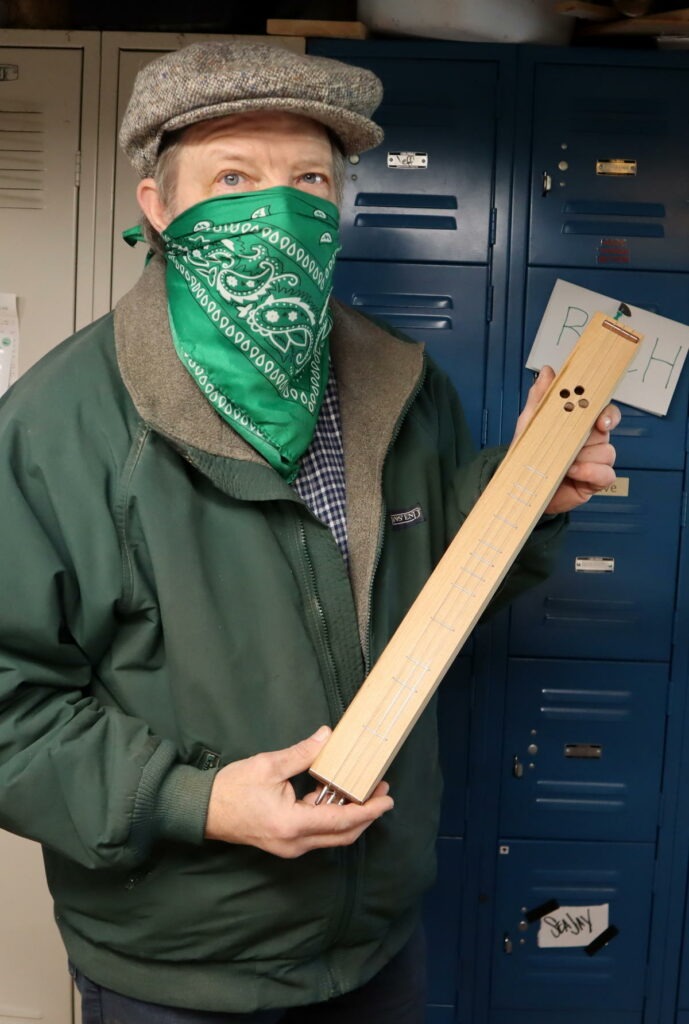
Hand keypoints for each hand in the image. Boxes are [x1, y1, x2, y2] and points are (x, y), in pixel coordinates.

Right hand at [204, 726, 393, 857]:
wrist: (204, 811)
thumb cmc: (233, 788)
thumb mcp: (269, 765)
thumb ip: (302, 754)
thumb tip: (327, 736)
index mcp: (293, 825)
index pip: (341, 821)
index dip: (368, 810)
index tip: (387, 799)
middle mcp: (296, 843)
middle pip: (343, 835)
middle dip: (366, 815)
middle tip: (383, 793)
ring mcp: (291, 846)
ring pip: (332, 836)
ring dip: (352, 817)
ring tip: (366, 792)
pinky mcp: (286, 843)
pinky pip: (318, 833)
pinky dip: (333, 817)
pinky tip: (339, 796)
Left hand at [512, 366, 620, 514]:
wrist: (523, 487)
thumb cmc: (530, 454)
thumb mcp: (531, 423)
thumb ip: (540, 398)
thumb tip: (548, 372)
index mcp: (580, 424)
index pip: (603, 411)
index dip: (606, 413)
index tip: (599, 417)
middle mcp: (591, 441)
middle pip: (607, 430)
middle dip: (595, 433)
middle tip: (583, 437)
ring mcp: (594, 461)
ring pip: (607, 452)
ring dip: (586, 456)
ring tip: (565, 460)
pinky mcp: (594, 480)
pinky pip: (606, 474)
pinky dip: (590, 472)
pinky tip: (573, 471)